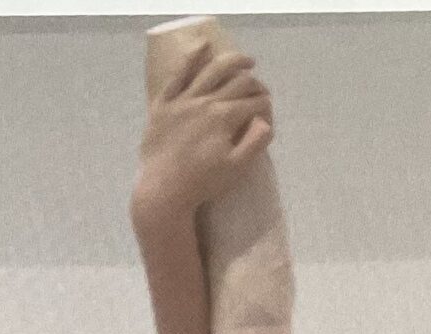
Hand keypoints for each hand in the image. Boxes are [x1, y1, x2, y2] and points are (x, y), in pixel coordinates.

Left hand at [134, 41, 273, 224]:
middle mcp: (207, 101)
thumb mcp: (236, 169)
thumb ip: (255, 142)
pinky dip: (192, 57)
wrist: (163, 191)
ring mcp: (184, 99)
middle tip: (260, 90)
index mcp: (225, 117)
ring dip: (234, 61)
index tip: (267, 110)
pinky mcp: (165, 103)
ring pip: (212, 70)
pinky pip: (178, 74)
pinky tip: (204, 45)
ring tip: (246, 61)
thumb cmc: (202, 184)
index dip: (265, 104)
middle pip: (238, 82)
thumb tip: (266, 121)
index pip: (254, 102)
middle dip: (255, 84)